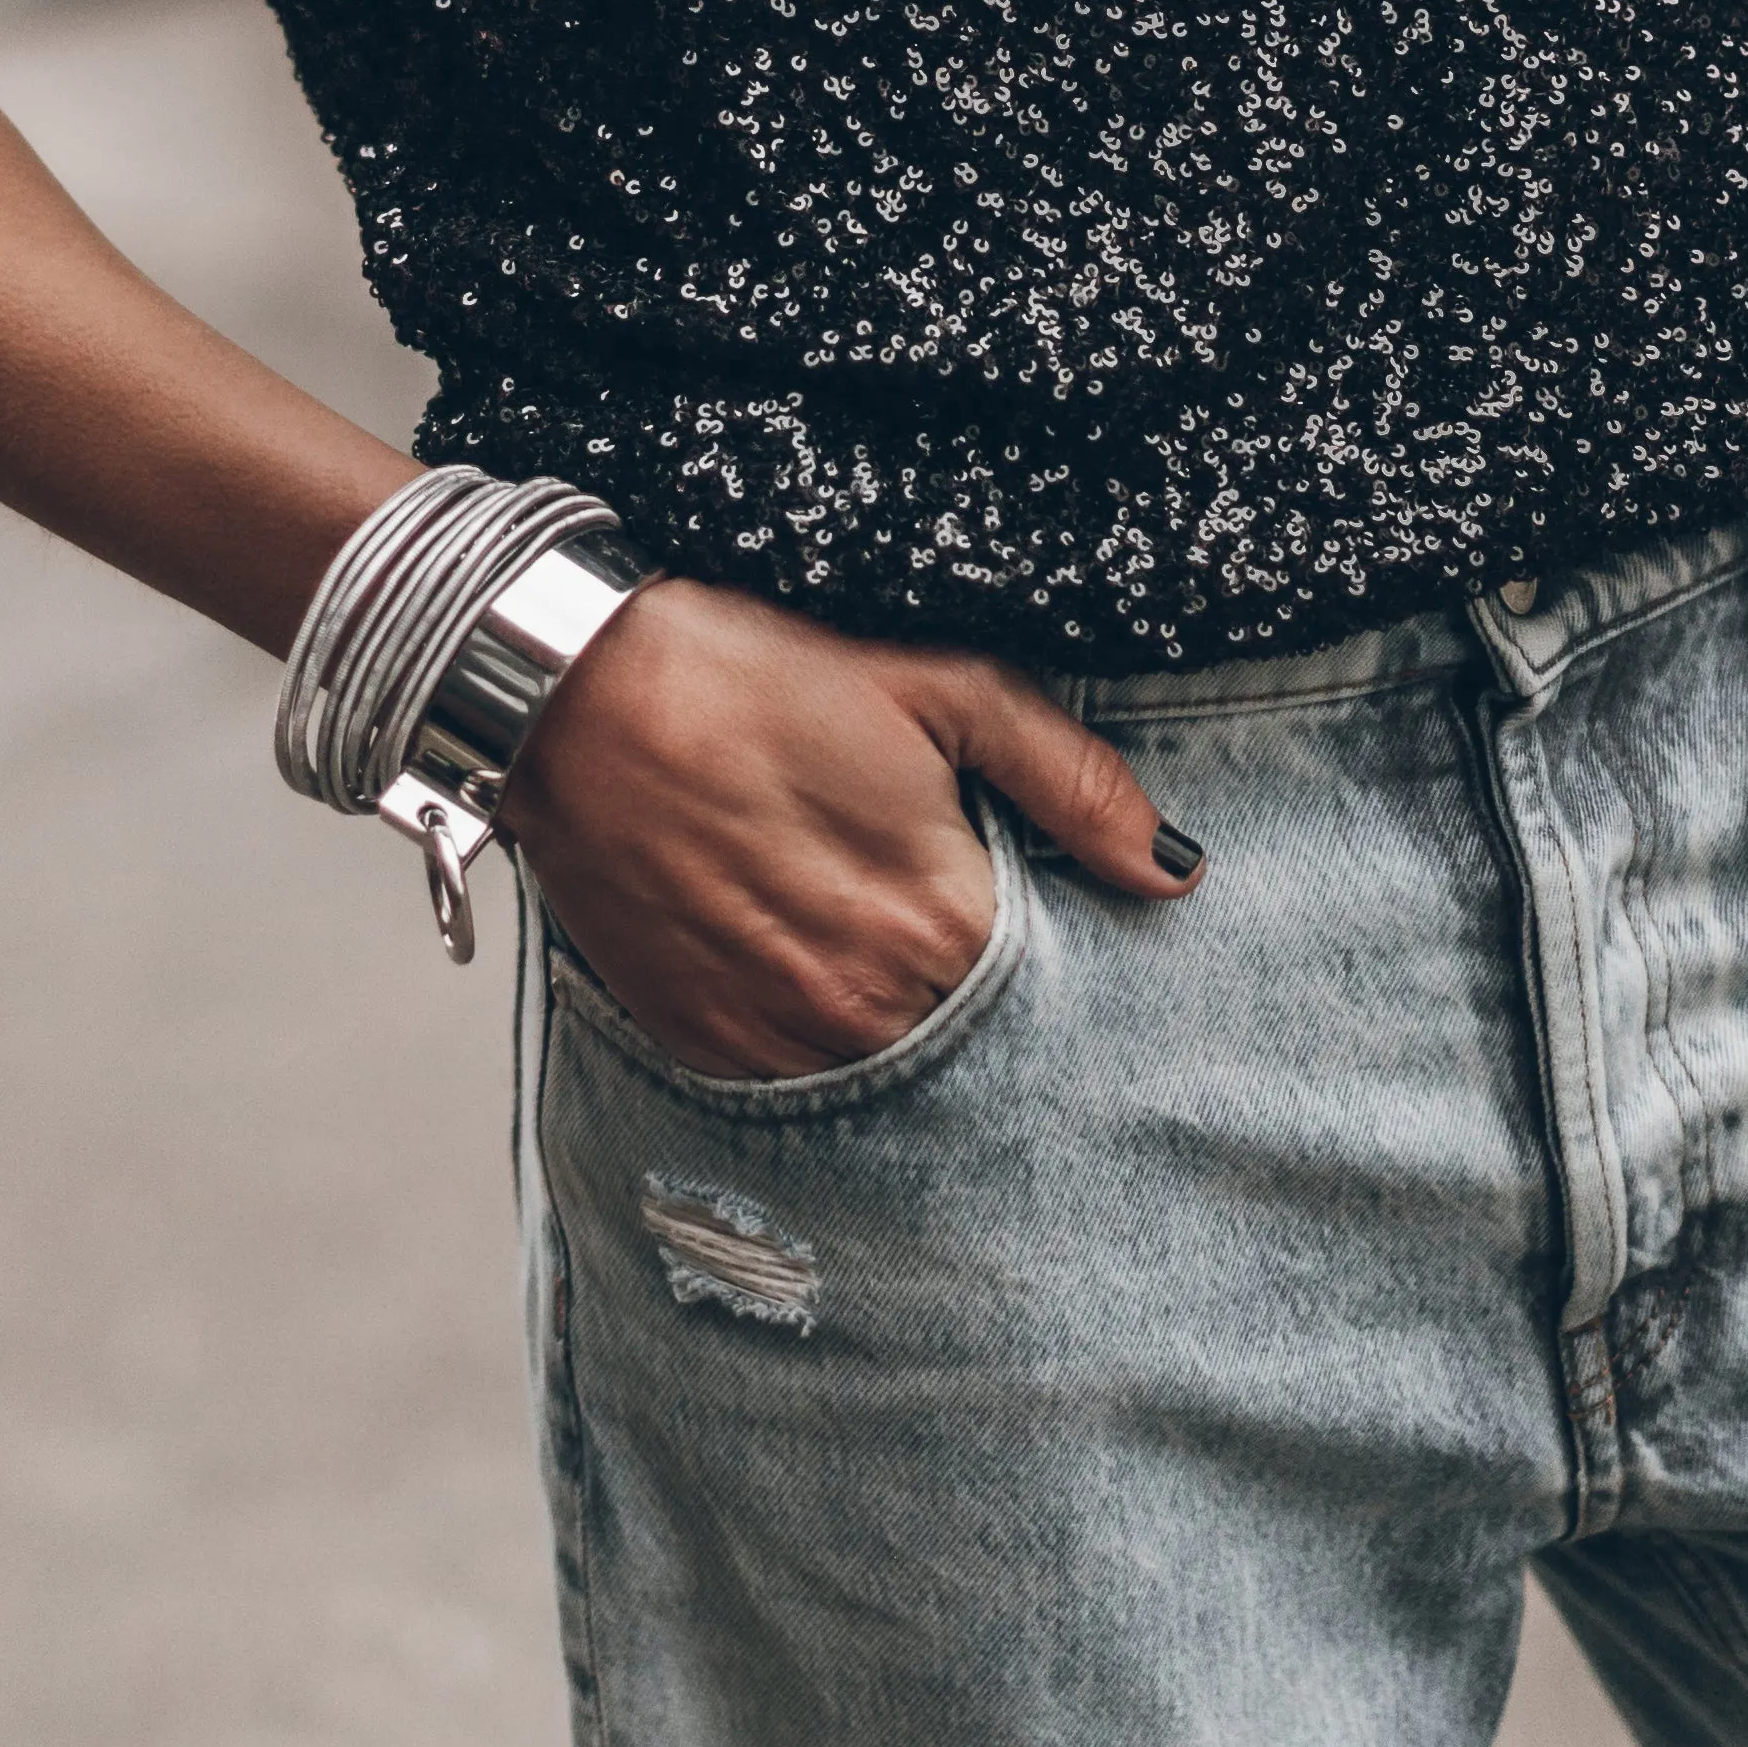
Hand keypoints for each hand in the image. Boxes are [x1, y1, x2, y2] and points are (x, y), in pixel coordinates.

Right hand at [494, 575, 1203, 1079]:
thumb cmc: (757, 669)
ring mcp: (778, 1038)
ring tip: (846, 921)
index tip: (1012, 898)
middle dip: (969, 986)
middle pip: (968, 1035)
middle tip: (913, 901)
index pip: (1046, 986)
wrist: (570, 689)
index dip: (1039, 940)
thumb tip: (1177, 869)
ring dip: (890, 1017)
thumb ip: (1070, 780)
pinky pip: (792, 1077)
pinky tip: (789, 951)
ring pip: (883, 1069)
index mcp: (942, 919)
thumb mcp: (939, 687)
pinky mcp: (703, 1046)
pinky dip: (808, 1033)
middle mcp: (866, 1005)